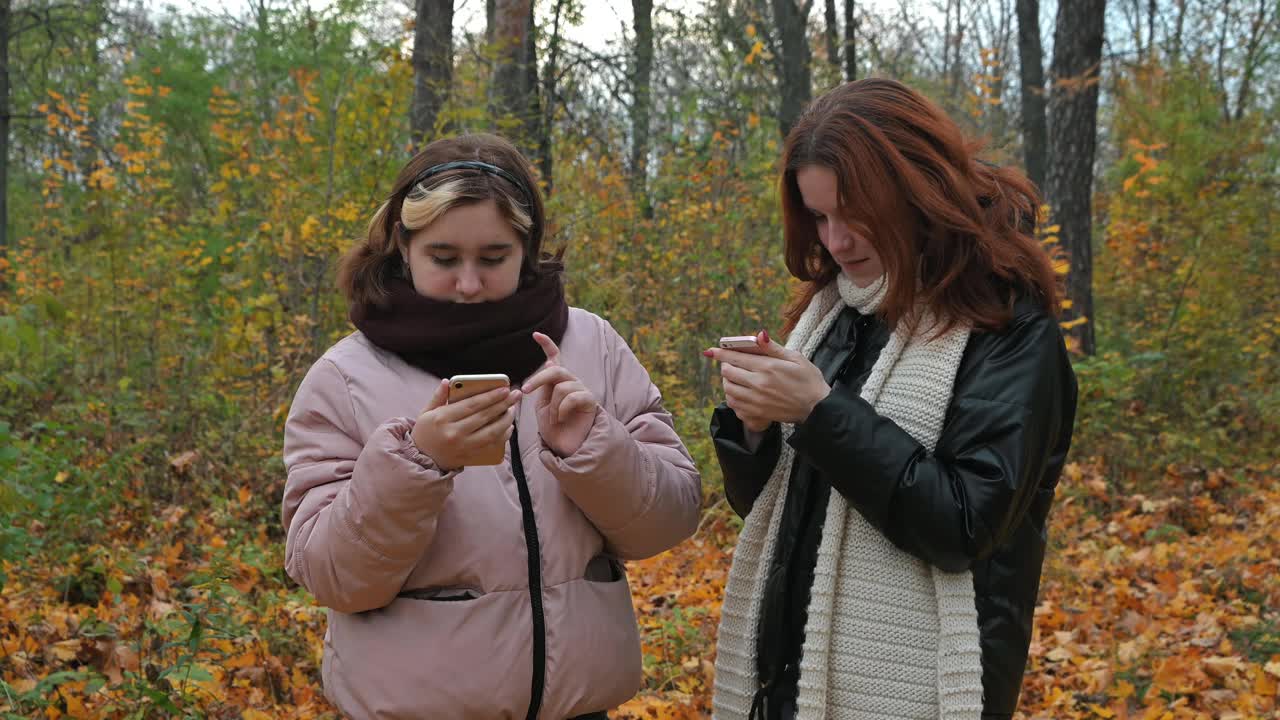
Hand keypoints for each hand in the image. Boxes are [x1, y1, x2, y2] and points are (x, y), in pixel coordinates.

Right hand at [412, 379, 520, 470]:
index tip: (504, 389)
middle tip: (516, 394)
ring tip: (513, 409)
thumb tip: (448, 381)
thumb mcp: (425, 413)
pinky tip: (509, 427)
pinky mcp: (469, 455)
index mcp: (442, 418)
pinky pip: (490, 444)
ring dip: (506, 420)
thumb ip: (438, 397)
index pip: (472, 404)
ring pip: (491, 431)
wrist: (421, 459)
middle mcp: (453, 432)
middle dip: (503, 403)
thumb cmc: (424, 433)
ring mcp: (463, 446)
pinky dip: (502, 435)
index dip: (490, 396)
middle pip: (484, 416)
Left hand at [521, 332, 598, 457]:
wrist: (565, 447)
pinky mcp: (590, 401)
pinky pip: (572, 396)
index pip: (555, 358)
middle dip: (538, 378)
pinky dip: (562, 409)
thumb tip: (548, 364)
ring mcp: (582, 391)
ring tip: (554, 418)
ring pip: (561, 386)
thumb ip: (543, 387)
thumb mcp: (542, 406)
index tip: (535, 335)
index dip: (547, 345)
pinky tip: (563, 419)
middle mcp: (572, 382)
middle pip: (556, 369)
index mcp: (558, 382)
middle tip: (525, 390)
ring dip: (552, 405)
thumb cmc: (553, 428)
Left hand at [704, 330, 829, 426]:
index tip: (711, 351)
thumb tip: (758, 335)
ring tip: (735, 377)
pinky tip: (739, 393)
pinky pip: (734, 404)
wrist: (817, 408)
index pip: (736, 357)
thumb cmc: (808, 380)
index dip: (720, 353)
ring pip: (728, 389)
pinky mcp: (757, 413)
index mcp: (768, 367)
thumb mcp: (795, 358)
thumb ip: (773, 348)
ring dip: (727, 381)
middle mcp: (759, 384)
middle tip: (731, 363)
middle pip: (728, 373)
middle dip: (725, 365)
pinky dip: (732, 397)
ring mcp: (757, 400)